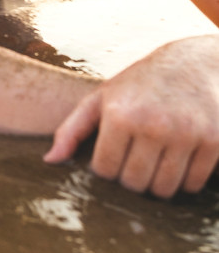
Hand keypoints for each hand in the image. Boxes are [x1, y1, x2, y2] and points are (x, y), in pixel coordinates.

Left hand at [45, 37, 218, 196]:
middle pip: (134, 184)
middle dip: (131, 178)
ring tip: (155, 162)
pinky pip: (193, 184)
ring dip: (157, 183)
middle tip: (135, 160)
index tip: (113, 154)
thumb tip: (50, 161)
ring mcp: (186, 134)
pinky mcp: (213, 142)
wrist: (194, 63)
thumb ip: (72, 129)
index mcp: (120, 114)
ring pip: (164, 189)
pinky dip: (184, 180)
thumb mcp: (101, 98)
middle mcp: (153, 124)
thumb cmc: (140, 84)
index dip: (106, 168)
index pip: (104, 171)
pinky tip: (179, 159)